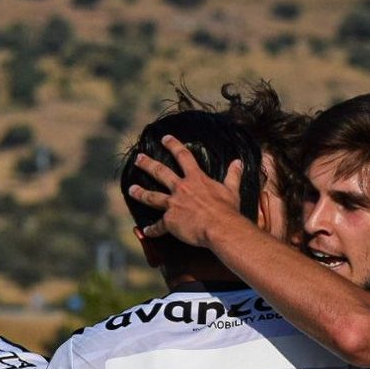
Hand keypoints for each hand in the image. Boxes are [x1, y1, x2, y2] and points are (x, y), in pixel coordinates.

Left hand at [127, 134, 245, 248]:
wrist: (220, 228)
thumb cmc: (227, 210)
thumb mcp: (231, 190)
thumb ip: (233, 175)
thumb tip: (238, 162)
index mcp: (196, 179)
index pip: (183, 156)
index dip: (173, 145)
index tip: (165, 138)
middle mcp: (181, 188)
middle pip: (160, 172)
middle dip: (148, 164)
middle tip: (138, 159)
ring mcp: (173, 204)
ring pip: (152, 197)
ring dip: (140, 192)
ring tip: (131, 189)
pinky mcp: (170, 222)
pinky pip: (158, 226)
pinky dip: (152, 230)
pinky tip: (146, 230)